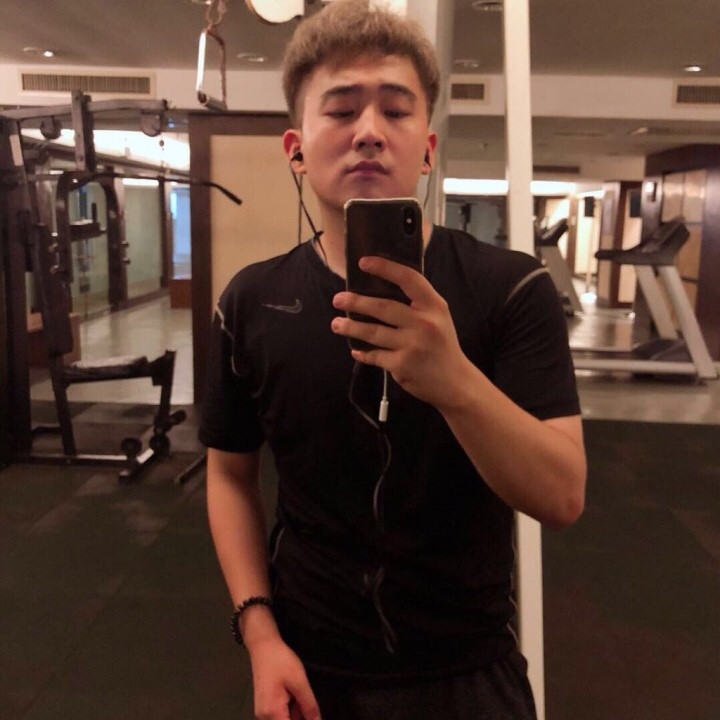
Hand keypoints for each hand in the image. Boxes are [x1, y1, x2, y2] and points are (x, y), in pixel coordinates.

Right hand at [248, 636, 320, 719]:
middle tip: (305, 700)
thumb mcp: (299, 682)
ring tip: (298, 693)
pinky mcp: (264, 707)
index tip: (309, 711)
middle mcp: (264, 718)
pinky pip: (280, 715)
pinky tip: (294, 694)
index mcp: (272, 714)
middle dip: (301, 716)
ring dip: (296, 713)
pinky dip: (291, 709)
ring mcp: (263, 713)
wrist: (263, 646)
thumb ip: (309, 706)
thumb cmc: (280, 661)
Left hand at [331, 256, 472, 410]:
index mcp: (434, 306)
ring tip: (336, 324)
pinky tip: (356, 349)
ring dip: (350, 327)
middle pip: (382, 307)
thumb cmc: (442, 346)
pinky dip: (363, 353)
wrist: (455, 382)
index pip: (408, 279)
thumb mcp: (439, 318)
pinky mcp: (401, 365)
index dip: (385, 268)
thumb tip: (380, 288)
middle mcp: (424, 323)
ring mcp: (412, 345)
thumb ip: (417, 304)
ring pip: (373, 332)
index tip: (363, 262)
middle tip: (338, 299)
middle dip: (356, 302)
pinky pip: (375, 355)